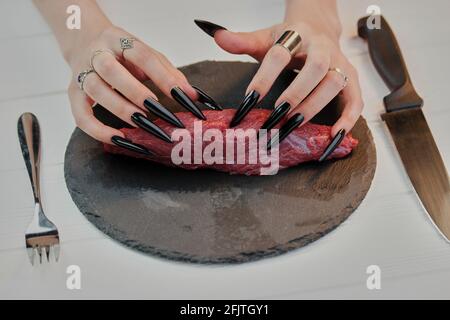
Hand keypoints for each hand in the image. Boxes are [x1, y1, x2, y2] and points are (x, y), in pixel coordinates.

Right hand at [67, 25, 198, 143]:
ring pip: (96, 91)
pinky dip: (99, 131)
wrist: (85, 43)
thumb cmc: (122, 55)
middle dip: (137, 93)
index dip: (163, 77)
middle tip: (160, 112)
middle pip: (112, 71)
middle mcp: (97, 54)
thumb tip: (194, 97)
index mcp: (119, 40)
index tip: (184, 97)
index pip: (143, 56)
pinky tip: (122, 139)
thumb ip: (169, 73)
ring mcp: (82, 74)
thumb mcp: (146, 56)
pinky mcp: (73, 94)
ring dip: (121, 110)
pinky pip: (81, 116)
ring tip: (144, 124)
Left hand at [197, 18, 362, 136]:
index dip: (265, 77)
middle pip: (315, 68)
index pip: (280, 53)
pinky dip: (348, 118)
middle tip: (277, 116)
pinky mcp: (350, 79)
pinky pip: (355, 98)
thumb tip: (217, 36)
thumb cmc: (291, 38)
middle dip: (296, 93)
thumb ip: (242, 41)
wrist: (319, 27)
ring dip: (315, 106)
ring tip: (294, 125)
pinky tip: (334, 134)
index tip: (249, 99)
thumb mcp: (266, 38)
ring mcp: (339, 63)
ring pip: (335, 83)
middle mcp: (322, 47)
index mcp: (297, 35)